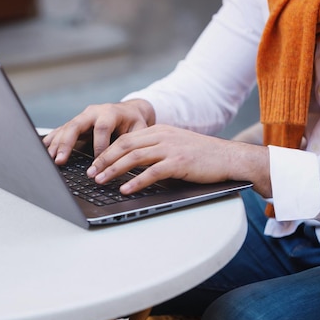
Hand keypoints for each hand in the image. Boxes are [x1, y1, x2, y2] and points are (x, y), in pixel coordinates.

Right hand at [43, 99, 155, 164]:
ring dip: (56, 144)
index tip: (96, 165)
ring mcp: (82, 117)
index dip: (99, 147)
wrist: (128, 111)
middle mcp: (93, 112)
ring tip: (50, 158)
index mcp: (110, 112)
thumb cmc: (134, 122)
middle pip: (76, 125)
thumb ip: (134, 143)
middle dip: (67, 143)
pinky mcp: (76, 123)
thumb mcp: (139, 130)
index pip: (102, 129)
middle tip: (60, 159)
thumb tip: (129, 163)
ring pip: (66, 128)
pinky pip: (61, 130)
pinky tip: (45, 149)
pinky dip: (52, 140)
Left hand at [86, 124, 271, 197]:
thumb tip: (133, 166)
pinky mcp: (178, 162)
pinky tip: (125, 189)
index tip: (94, 163)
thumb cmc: (202, 156)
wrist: (229, 158)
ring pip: (134, 157)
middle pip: (125, 145)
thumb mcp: (176, 146)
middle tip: (90, 173)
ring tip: (101, 181)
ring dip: (114, 170)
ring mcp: (170, 148)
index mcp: (159, 130)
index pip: (126, 139)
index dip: (107, 151)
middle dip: (104, 160)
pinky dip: (135, 181)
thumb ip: (156, 151)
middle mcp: (162, 136)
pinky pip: (151, 172)